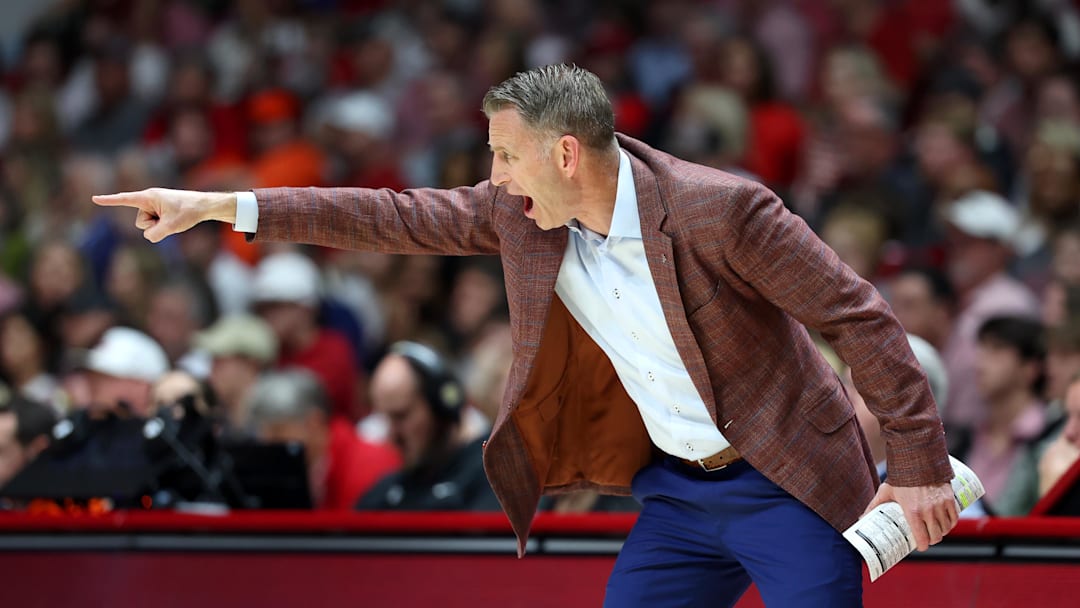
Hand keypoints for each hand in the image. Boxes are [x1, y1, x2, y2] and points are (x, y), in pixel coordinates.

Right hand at [92, 188, 236, 242]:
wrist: (204, 206)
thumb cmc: (188, 211)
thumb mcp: (171, 226)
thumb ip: (155, 234)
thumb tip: (148, 237)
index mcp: (149, 197)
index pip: (125, 199)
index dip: (109, 200)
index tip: (94, 199)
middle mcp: (149, 200)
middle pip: (140, 223)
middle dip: (153, 226)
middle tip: (171, 218)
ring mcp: (154, 206)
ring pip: (147, 227)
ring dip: (160, 227)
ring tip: (174, 218)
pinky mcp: (159, 212)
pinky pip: (154, 226)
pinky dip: (163, 226)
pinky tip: (174, 220)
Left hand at [862, 481, 957, 551]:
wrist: (917, 459)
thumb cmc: (900, 476)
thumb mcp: (886, 491)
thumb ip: (874, 505)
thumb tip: (862, 518)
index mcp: (913, 511)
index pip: (922, 538)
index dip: (922, 546)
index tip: (919, 546)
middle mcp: (929, 510)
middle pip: (936, 536)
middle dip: (932, 540)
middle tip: (927, 538)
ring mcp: (941, 505)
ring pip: (946, 528)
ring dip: (942, 532)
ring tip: (936, 531)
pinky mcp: (950, 498)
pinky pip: (954, 518)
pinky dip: (951, 523)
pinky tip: (946, 524)